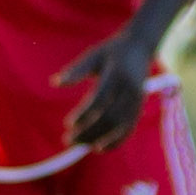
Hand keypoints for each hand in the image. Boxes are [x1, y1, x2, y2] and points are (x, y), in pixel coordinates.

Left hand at [53, 33, 157, 152]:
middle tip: (68, 140)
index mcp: (117, 75)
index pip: (100, 100)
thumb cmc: (112, 51)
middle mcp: (130, 89)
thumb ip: (76, 70)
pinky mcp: (140, 107)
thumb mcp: (94, 55)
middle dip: (89, 131)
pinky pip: (129, 129)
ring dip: (99, 139)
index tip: (68, 124)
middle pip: (109, 117)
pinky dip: (115, 141)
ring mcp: (137, 100)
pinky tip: (99, 148)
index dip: (84, 115)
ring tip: (80, 146)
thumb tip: (55, 83)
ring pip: (119, 126)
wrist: (140, 47)